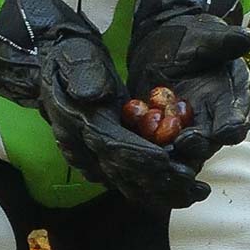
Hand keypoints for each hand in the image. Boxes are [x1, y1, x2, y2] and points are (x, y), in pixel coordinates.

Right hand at [0, 0, 208, 207]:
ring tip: (194, 194)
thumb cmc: (72, 55)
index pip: (111, 144)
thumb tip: (91, 95)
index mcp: (78, 122)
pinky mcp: (100, 157)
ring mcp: (89, 156)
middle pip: (121, 173)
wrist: (55, 63)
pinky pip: (126, 179)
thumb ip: (85, 74)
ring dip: (160, 192)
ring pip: (125, 182)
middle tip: (194, 187)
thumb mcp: (77, 56)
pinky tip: (178, 191)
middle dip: (159, 182)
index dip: (139, 155)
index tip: (168, 162)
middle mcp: (82, 146)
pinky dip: (152, 187)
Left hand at [128, 0, 249, 165]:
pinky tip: (140, 141)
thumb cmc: (190, 37)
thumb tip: (249, 38)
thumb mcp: (206, 35)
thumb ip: (225, 41)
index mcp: (230, 97)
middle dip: (200, 144)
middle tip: (185, 140)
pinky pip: (157, 144)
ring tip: (162, 146)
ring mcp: (187, 128)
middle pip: (212, 141)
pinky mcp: (161, 132)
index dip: (233, 126)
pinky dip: (149, 144)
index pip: (238, 118)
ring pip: (185, 150)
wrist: (158, 42)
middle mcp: (212, 118)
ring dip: (174, 151)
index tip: (225, 131)